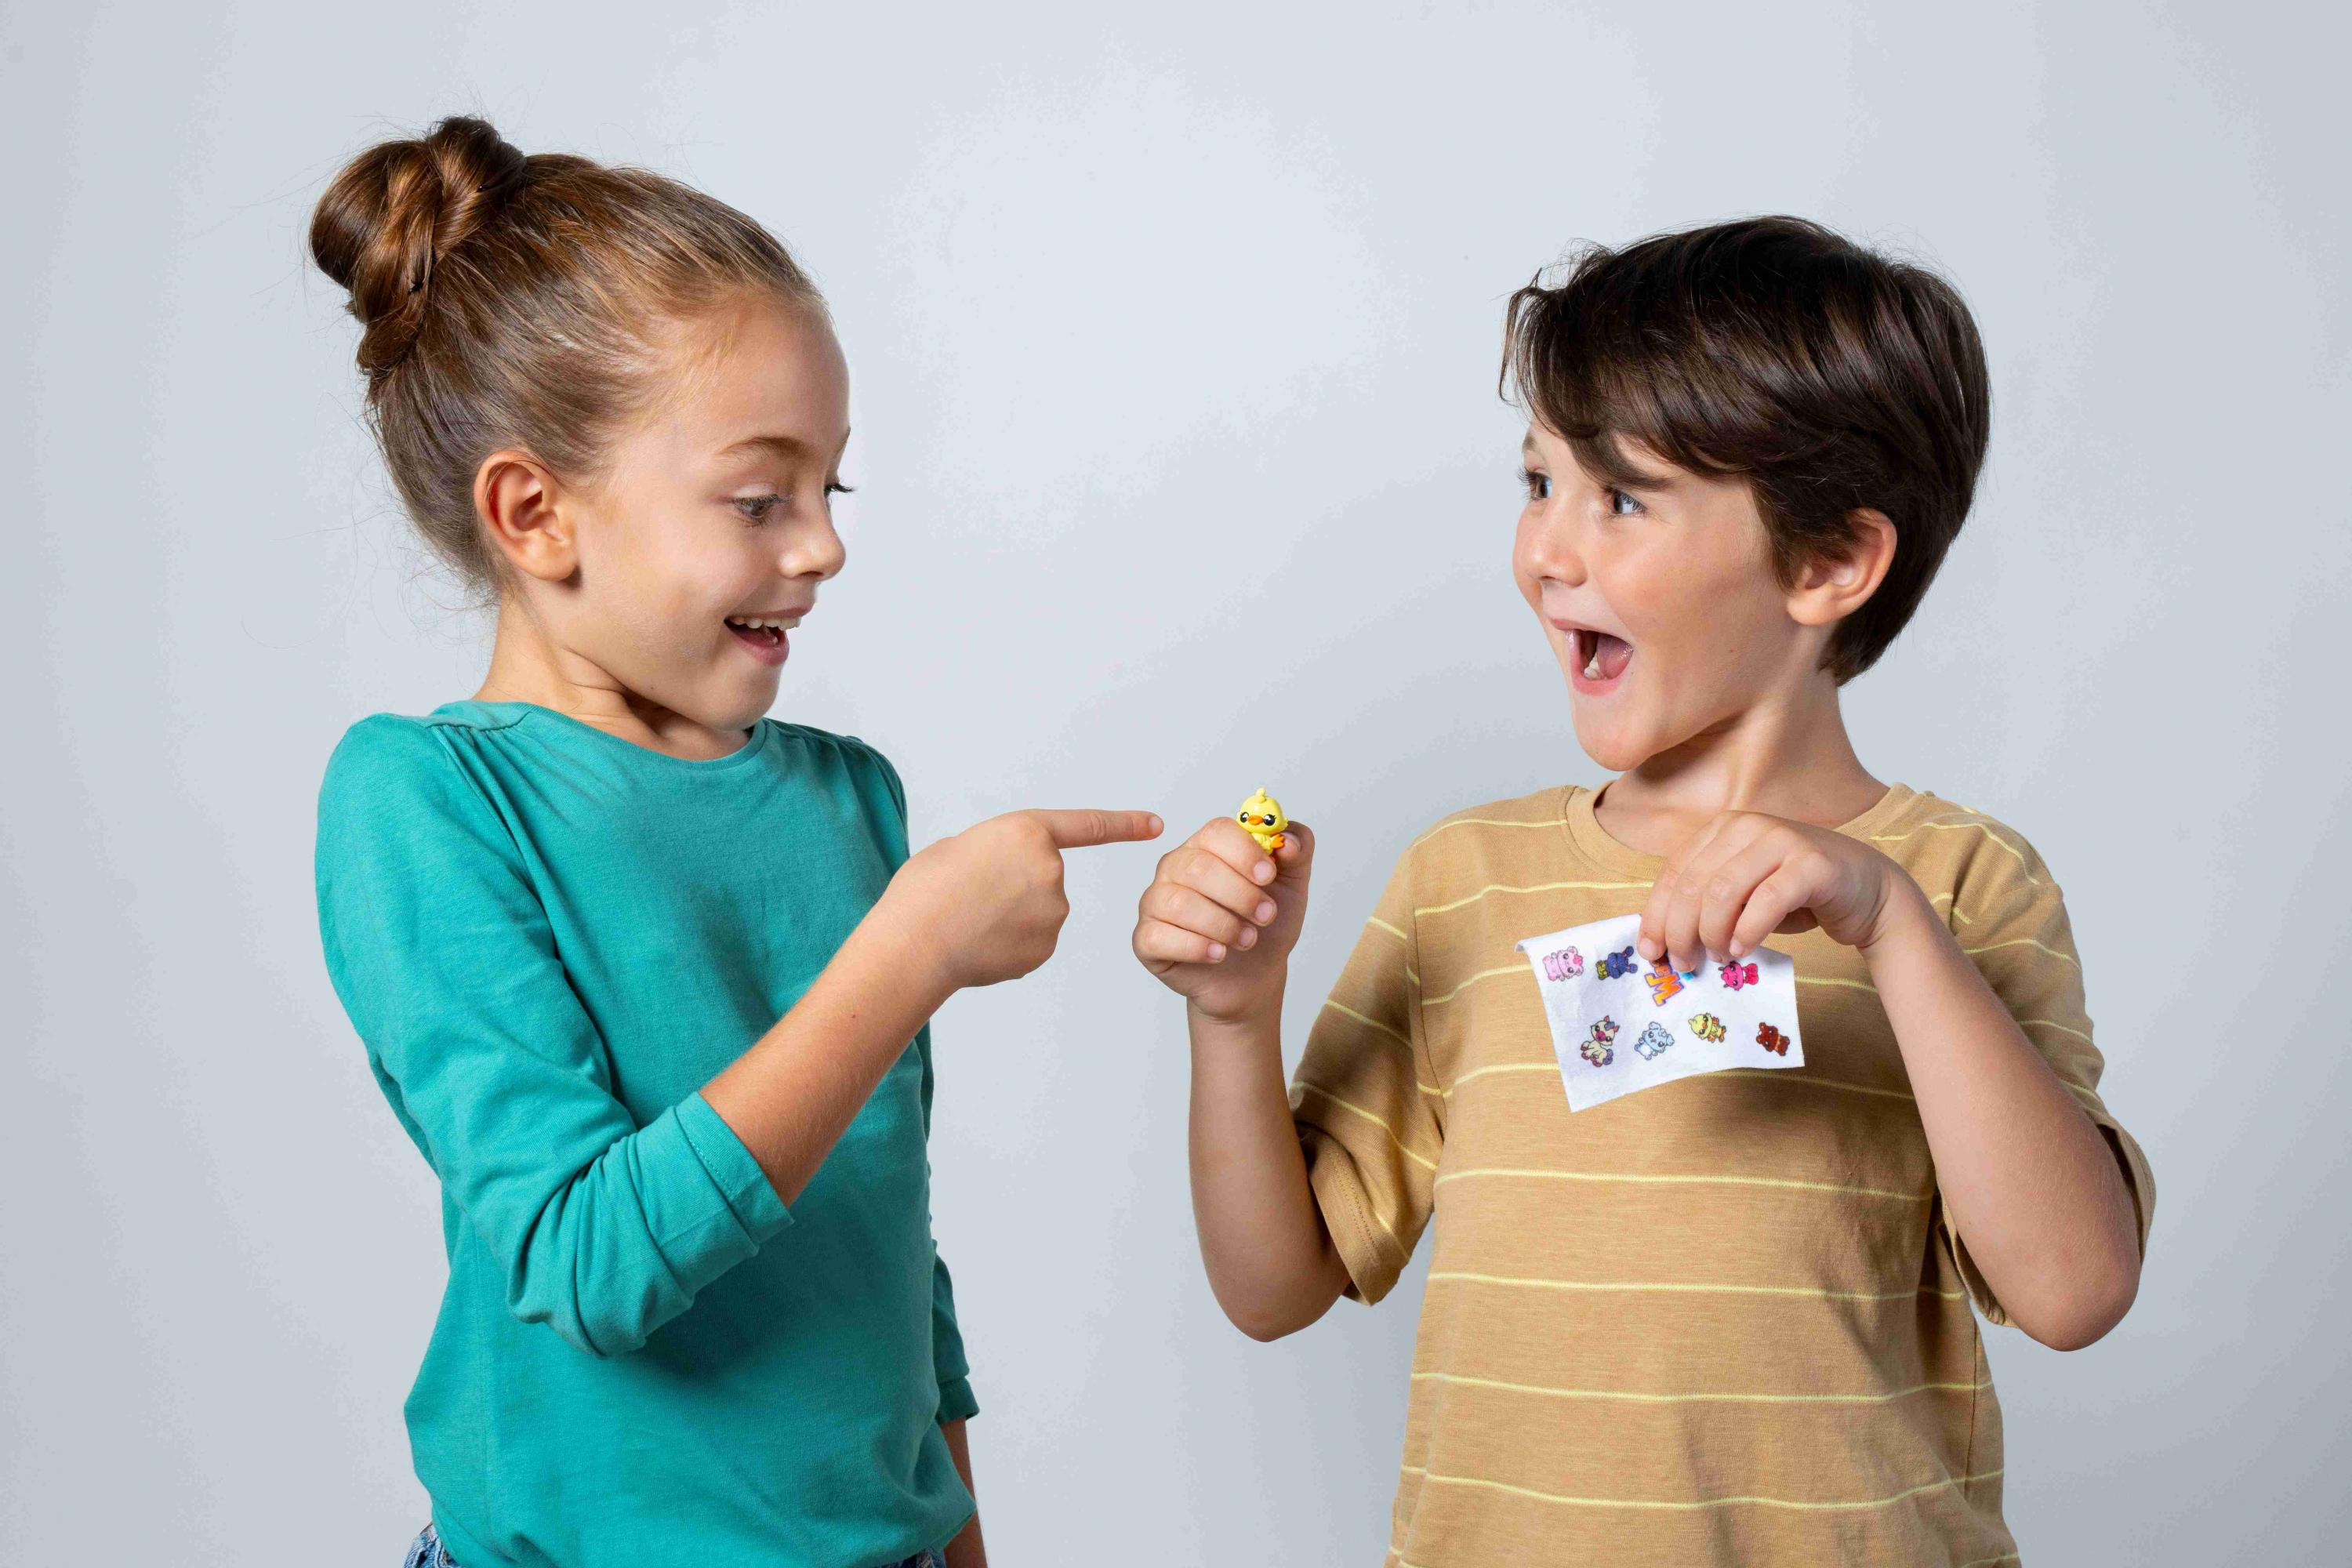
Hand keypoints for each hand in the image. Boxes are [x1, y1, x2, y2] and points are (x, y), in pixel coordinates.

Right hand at [884, 808, 1163, 990]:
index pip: (1087, 826)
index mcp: (1026, 831)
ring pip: (1038, 912)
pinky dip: (1009, 943)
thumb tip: (1006, 878)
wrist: (915, 944)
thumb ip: (997, 853)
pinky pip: (1032, 941)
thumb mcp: (958, 848)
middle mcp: (1051, 869)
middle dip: (1015, 887)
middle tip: (970, 895)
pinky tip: (980, 943)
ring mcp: (1053, 911)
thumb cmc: (924, 891)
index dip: (1124, 824)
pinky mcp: (1045, 947)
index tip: (1156, 825)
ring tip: (969, 920)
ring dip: (1010, 916)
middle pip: (1044, 877)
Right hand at [1133, 817, 1312, 1021]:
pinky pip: (1158, 936)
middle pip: (1197, 867)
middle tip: (1266, 915)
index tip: (1269, 876)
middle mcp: (1175, 867)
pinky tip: (1218, 954)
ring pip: (1178, 903)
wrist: (1255, 974)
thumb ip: (1299, 850)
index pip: (1217, 831)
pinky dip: (1194, 946)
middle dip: (1240, 894)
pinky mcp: (1146, 938)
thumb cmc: (1266, 924)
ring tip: (1248, 940)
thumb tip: (1288, 840)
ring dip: (1222, 924)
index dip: (1245, 852)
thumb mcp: (1293, 884)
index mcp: (1208, 845)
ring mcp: (1156, 902)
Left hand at [1637, 811, 1916, 972]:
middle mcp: (1747, 825)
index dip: (1657, 915)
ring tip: (1719, 958)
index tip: (1650, 952)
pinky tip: (1743, 949)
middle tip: (1684, 964)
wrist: (1866, 889)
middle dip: (1681, 931)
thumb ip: (1706, 905)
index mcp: (1722, 828)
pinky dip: (1748, 931)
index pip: (1675, 872)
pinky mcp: (1811, 862)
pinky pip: (1766, 900)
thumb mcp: (1741, 896)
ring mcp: (1780, 839)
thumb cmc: (1795, 896)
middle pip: (1694, 884)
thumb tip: (1661, 942)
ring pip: (1723, 890)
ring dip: (1712, 933)